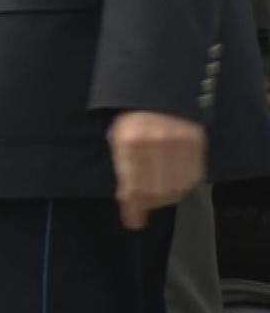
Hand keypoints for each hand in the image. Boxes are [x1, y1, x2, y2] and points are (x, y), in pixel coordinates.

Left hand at [108, 110, 206, 229]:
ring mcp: (178, 143)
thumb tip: (127, 198)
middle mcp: (154, 143)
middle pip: (155, 191)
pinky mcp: (196, 143)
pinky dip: (183, 186)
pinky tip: (173, 183)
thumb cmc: (131, 116)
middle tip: (144, 205)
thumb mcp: (116, 136)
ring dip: (166, 198)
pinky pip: (192, 178)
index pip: (131, 185)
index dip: (132, 208)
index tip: (133, 222)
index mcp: (128, 141)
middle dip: (148, 203)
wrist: (156, 89)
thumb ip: (122, 165)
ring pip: (176, 188)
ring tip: (157, 195)